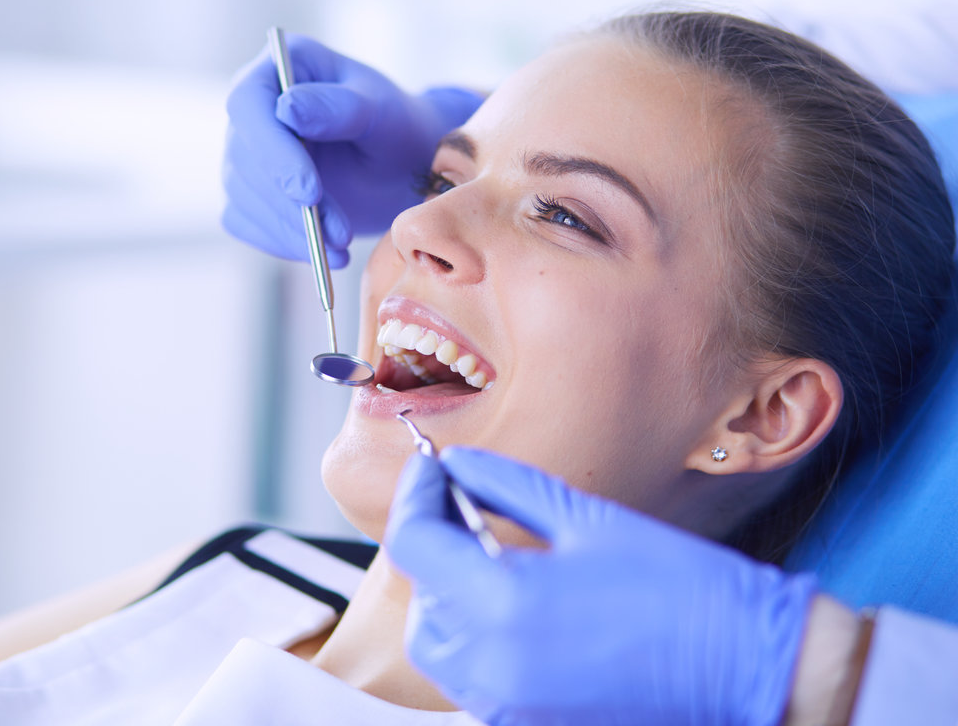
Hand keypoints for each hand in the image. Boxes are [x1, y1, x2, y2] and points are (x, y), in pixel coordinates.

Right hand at [221, 34, 482, 266]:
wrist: (400, 169)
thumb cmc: (394, 127)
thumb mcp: (380, 112)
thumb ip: (338, 107)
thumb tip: (286, 108)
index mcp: (280, 69)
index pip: (248, 105)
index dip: (272, 151)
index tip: (308, 193)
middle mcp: (253, 109)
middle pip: (243, 158)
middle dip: (290, 204)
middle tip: (339, 233)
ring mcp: (244, 153)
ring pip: (242, 197)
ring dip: (291, 230)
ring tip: (342, 244)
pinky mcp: (247, 193)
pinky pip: (246, 223)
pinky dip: (283, 243)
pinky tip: (323, 251)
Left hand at [384, 446, 816, 725]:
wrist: (750, 666)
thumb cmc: (680, 587)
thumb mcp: (586, 519)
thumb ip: (505, 486)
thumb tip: (456, 463)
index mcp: (503, 605)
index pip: (412, 543)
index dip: (414, 494)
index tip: (430, 465)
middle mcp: (493, 666)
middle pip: (420, 596)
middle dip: (433, 544)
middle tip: (462, 502)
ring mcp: (508, 706)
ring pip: (439, 645)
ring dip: (449, 593)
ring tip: (491, 552)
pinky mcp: (528, 724)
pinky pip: (472, 677)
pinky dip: (476, 637)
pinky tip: (516, 602)